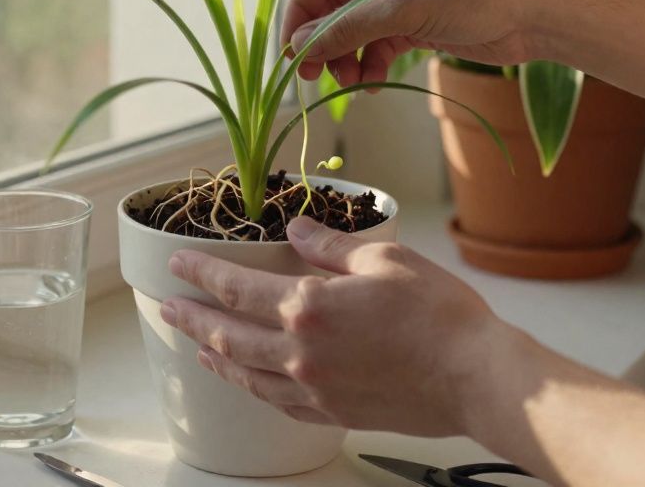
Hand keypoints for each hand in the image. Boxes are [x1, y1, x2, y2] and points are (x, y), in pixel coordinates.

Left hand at [159, 216, 508, 436]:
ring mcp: (315, 389)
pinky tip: (249, 380)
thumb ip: (332, 248)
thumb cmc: (440, 315)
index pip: (235, 288)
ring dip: (216, 356)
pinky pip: (279, 403)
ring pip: (247, 374)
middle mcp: (301, 353)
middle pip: (229, 334)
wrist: (476, 377)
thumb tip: (299, 231)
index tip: (178, 263)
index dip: (201, 273)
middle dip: (191, 318)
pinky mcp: (335, 413)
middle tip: (168, 307)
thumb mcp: (386, 259)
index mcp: (309, 308)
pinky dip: (254, 388)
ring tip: (198, 345)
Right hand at [281, 0, 552, 83]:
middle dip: (324, 39)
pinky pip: (379, 43)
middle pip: (335, 3)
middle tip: (311, 74)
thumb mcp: (402, 9)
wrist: (535, 15)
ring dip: (346, 56)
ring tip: (349, 82)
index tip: (291, 48)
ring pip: (355, 28)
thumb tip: (299, 46)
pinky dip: (370, 62)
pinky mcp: (419, 22)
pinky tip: (372, 81)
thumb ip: (347, 27)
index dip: (302, 11)